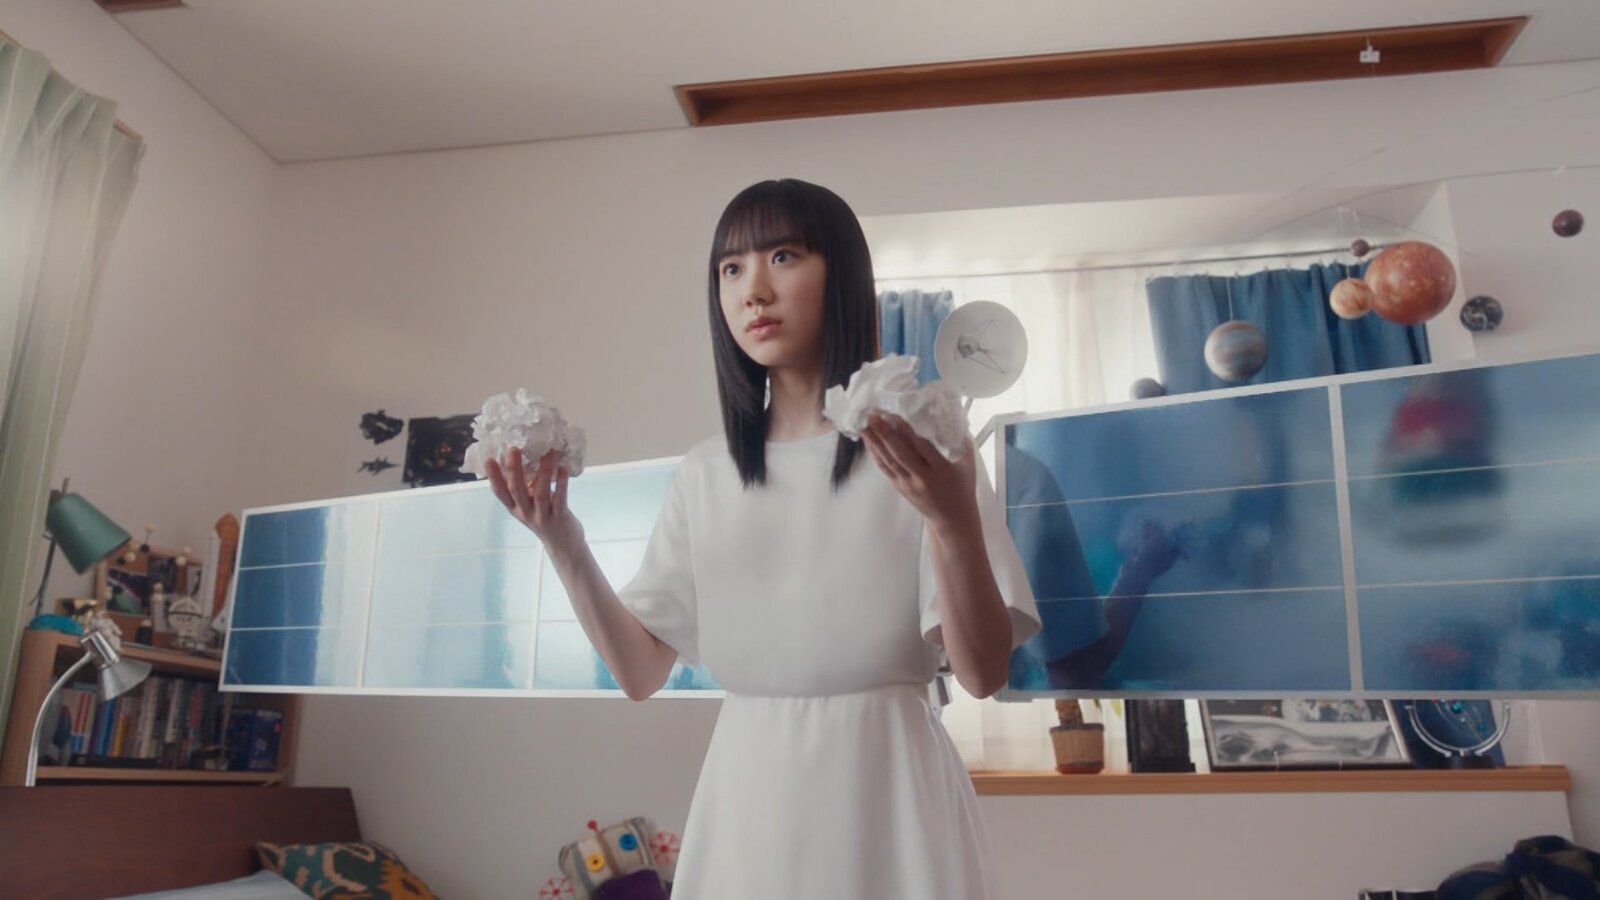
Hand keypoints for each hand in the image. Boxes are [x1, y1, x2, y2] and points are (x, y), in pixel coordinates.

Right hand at [484, 447, 583, 552]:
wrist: (564, 546)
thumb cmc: (545, 519)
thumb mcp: (529, 505)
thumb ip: (525, 488)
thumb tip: (519, 461)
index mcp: (516, 509)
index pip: (500, 493)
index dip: (493, 477)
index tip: (489, 459)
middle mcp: (526, 513)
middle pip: (517, 491)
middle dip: (514, 470)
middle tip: (513, 449)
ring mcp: (543, 516)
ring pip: (540, 493)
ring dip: (543, 472)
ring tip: (547, 453)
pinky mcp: (560, 517)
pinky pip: (560, 498)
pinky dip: (561, 483)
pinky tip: (563, 468)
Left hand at [861, 413, 977, 530]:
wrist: (952, 518)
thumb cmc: (962, 487)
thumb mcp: (968, 463)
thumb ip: (960, 439)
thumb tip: (950, 413)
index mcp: (942, 470)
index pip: (923, 446)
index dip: (907, 430)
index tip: (896, 414)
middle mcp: (924, 478)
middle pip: (901, 453)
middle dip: (885, 433)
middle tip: (873, 415)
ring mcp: (909, 484)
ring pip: (889, 460)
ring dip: (875, 441)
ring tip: (864, 423)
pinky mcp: (900, 487)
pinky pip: (885, 468)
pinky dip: (875, 453)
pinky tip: (868, 440)